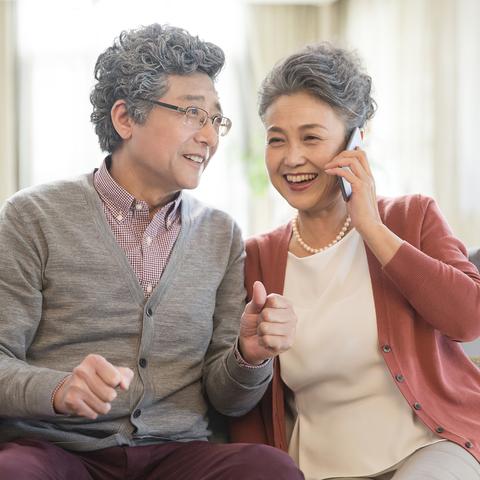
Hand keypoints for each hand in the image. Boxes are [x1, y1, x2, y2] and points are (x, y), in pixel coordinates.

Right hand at [53, 354, 133, 418]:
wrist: (70, 388)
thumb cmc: (98, 378)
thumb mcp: (114, 372)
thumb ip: (126, 376)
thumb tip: (124, 386)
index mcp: (94, 360)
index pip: (116, 379)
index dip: (116, 383)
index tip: (109, 380)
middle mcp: (82, 370)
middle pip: (110, 395)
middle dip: (110, 396)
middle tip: (102, 391)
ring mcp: (75, 385)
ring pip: (102, 406)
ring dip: (103, 406)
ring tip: (96, 399)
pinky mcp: (70, 400)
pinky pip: (93, 414)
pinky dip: (94, 412)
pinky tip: (87, 405)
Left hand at [238, 281, 296, 364]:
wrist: (250, 342)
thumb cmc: (253, 322)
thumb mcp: (252, 308)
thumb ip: (257, 298)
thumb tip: (258, 283)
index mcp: (286, 303)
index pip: (272, 300)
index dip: (262, 307)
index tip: (262, 311)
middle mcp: (292, 316)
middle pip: (268, 314)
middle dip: (259, 320)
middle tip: (262, 324)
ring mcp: (291, 331)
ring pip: (266, 328)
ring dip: (260, 331)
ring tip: (264, 332)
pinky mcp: (287, 344)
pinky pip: (268, 340)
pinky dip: (262, 341)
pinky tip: (266, 341)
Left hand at [325, 147, 402, 264]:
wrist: (369, 225)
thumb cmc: (360, 213)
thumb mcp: (354, 195)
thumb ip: (350, 184)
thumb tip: (338, 175)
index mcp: (369, 178)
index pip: (362, 156)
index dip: (350, 152)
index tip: (336, 157)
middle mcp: (369, 177)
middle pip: (358, 154)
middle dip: (343, 153)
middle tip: (330, 161)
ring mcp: (365, 181)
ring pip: (352, 160)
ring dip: (337, 160)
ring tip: (327, 166)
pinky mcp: (360, 188)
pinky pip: (346, 172)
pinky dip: (336, 170)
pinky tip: (328, 172)